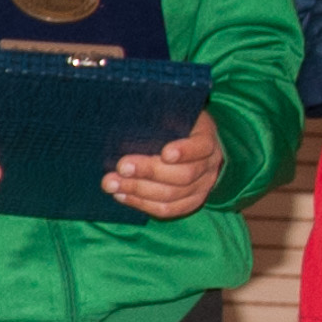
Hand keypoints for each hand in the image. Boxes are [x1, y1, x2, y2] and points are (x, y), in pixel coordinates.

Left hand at [106, 109, 225, 219]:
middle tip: (121, 167)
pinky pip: (167, 209)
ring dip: (138, 190)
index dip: (185, 151)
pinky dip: (142, 204)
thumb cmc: (176, 124)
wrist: (196, 147)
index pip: (201, 147)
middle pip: (184, 175)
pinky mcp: (190, 202)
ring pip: (172, 196)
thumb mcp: (174, 112)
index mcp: (207, 139)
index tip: (165, 153)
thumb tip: (128, 116)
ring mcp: (202, 187)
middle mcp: (209, 166)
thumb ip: (160, 115)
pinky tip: (121, 195)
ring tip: (112, 183)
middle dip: (149, 172)